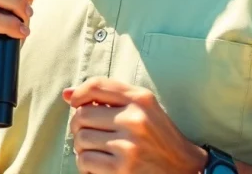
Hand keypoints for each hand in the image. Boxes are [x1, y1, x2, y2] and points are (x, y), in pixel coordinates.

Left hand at [63, 77, 206, 173]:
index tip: (74, 103)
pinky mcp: (122, 169)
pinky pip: (86, 161)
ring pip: (81, 139)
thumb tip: (67, 94)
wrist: (184, 169)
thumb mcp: (143, 108)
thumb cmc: (158, 136)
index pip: (96, 85)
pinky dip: (86, 165)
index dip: (79, 93)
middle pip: (82, 114)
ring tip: (95, 150)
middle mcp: (135, 119)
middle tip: (88, 133)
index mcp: (140, 99)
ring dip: (82, 147)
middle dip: (78, 125)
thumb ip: (109, 96)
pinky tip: (98, 165)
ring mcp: (128, 145)